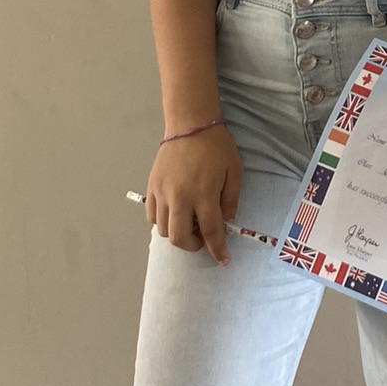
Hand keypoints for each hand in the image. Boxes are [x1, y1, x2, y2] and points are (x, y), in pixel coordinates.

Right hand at [146, 125, 242, 264]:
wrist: (190, 125)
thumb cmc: (217, 147)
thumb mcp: (234, 172)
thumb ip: (231, 200)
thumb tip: (226, 221)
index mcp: (203, 194)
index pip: (211, 232)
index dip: (217, 249)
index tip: (223, 260)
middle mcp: (180, 197)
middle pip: (180, 238)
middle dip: (194, 245)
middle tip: (204, 236)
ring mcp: (162, 193)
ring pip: (163, 230)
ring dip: (178, 233)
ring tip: (190, 220)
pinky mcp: (151, 188)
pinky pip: (152, 216)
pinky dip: (162, 222)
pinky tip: (175, 212)